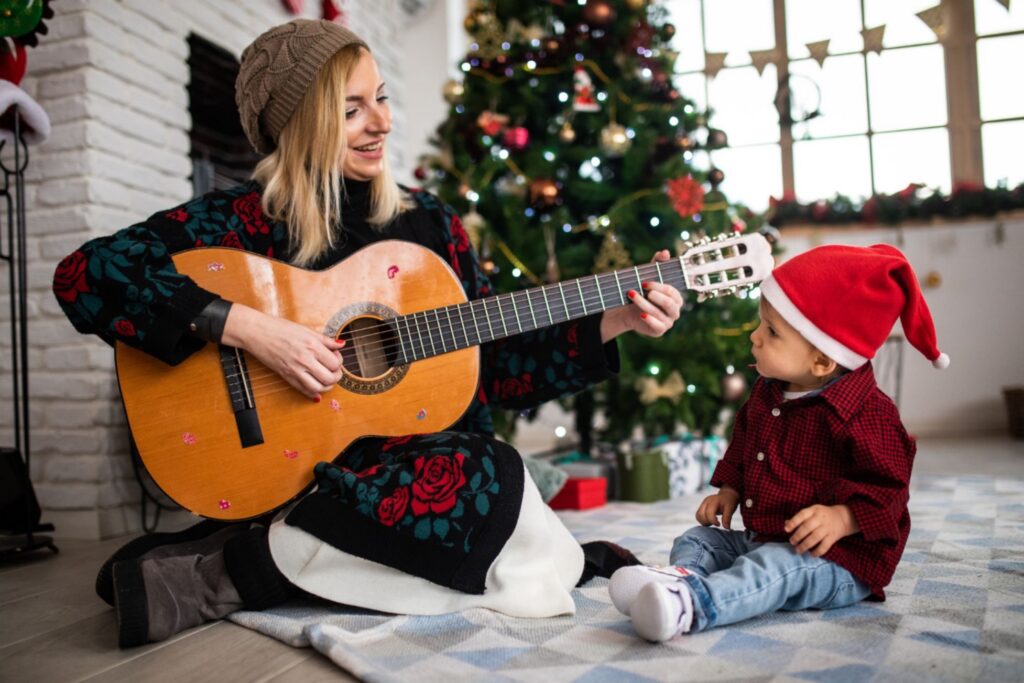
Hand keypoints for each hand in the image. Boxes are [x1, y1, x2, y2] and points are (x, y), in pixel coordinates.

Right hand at [221, 304, 345, 400]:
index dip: (339, 362)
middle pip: (330, 377)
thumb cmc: (281, 328)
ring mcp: (295, 370)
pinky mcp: (286, 376)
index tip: (335, 357)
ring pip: (318, 387)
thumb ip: (326, 340)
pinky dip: (313, 393)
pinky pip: (303, 390)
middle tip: (334, 371)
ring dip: (327, 386)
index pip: (335, 363)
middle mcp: (305, 359)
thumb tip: (342, 344)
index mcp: (312, 346)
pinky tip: (317, 390)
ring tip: (326, 379)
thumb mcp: (307, 330)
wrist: (258, 333)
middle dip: (336, 376)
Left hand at [600, 249, 683, 342]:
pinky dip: (649, 320)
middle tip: (640, 288)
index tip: (644, 282)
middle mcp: (675, 310)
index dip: (658, 286)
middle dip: (654, 295)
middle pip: (669, 303)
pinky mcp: (659, 330)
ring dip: (644, 304)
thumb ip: (657, 264)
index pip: (671, 291)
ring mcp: (668, 322)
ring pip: (659, 313)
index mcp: (676, 297)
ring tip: (631, 295)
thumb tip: (665, 251)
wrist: (629, 311)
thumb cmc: (642, 292)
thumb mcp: (648, 277)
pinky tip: (641, 314)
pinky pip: (657, 326)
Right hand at [695, 486, 739, 528]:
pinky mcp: (701, 506)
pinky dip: (702, 520)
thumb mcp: (730, 509)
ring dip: (704, 522)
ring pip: (698, 516)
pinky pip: (698, 515)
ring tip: (712, 522)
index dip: (713, 521)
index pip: (709, 513)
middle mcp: (706, 501)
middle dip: (708, 522)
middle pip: (701, 515)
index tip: (719, 524)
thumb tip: (726, 528)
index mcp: (714, 501)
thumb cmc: (728, 502)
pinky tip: (709, 521)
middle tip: (716, 523)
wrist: (726, 496)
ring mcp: (703, 503)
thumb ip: (727, 518)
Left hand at [784, 504, 859, 556]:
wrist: (842, 517)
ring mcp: (827, 528)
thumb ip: (799, 518)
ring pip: (815, 537)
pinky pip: (825, 545)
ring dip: (805, 545)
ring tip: (798, 550)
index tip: (786, 530)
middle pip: (807, 527)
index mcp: (814, 510)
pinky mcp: (833, 537)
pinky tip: (811, 554)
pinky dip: (817, 551)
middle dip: (798, 536)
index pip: (802, 514)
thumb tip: (786, 524)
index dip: (793, 522)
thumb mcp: (811, 512)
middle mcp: (821, 518)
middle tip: (792, 542)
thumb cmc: (821, 515)